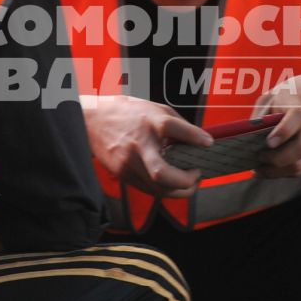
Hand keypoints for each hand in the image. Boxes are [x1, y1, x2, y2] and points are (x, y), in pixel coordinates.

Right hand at [81, 94, 208, 198]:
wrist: (92, 121)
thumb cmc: (128, 113)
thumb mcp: (155, 109)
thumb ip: (178, 125)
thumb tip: (201, 141)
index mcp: (150, 122)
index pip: (176, 129)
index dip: (196, 138)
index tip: (208, 144)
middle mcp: (139, 144)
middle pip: (163, 175)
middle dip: (186, 182)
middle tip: (196, 175)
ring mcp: (129, 163)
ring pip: (158, 190)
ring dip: (179, 191)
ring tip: (189, 182)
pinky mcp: (123, 174)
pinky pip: (149, 189)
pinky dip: (165, 189)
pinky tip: (172, 182)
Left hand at [252, 71, 300, 177]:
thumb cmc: (300, 92)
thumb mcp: (277, 92)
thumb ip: (261, 111)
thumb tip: (246, 134)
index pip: (295, 121)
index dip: (282, 133)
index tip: (268, 142)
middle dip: (277, 159)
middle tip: (259, 157)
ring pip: (300, 166)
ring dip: (277, 172)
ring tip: (258, 169)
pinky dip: (284, 172)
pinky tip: (269, 169)